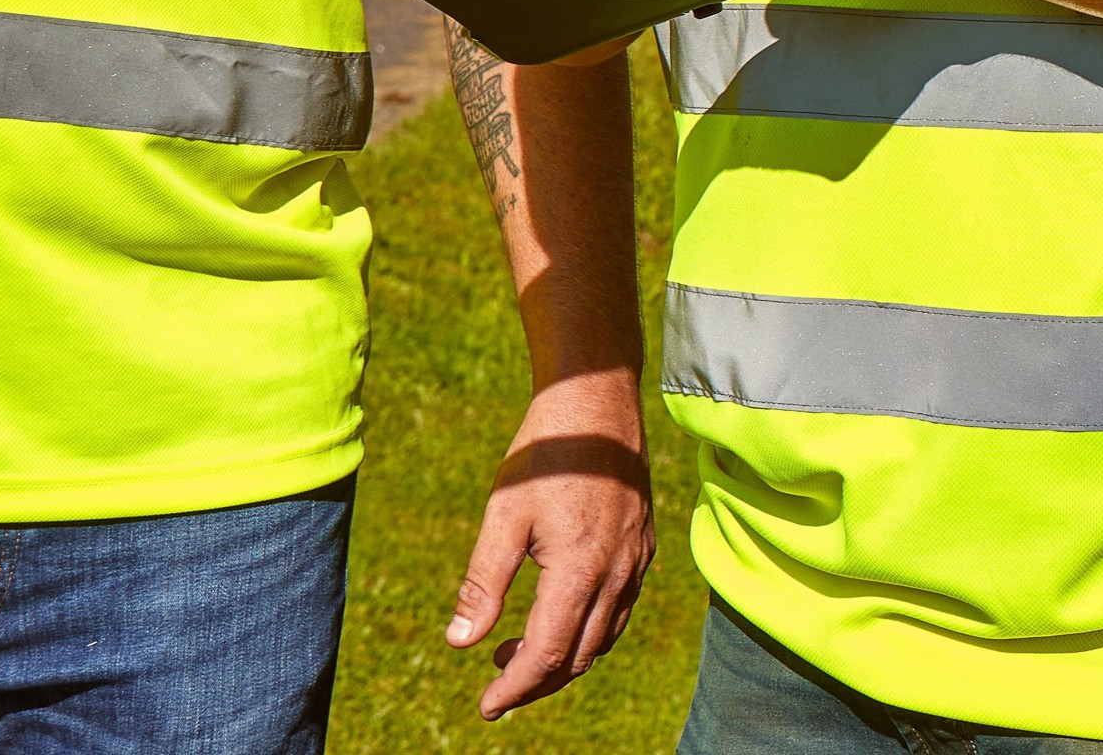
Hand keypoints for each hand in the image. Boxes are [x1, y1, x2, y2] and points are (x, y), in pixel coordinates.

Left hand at [446, 371, 653, 718]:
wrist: (597, 397)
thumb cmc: (545, 452)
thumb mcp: (504, 513)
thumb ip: (483, 582)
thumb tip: (459, 643)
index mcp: (580, 571)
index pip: (548, 655)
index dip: (515, 687)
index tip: (487, 705)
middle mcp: (617, 574)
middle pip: (580, 657)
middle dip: (539, 680)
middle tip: (499, 683)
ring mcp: (636, 561)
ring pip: (604, 637)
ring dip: (566, 658)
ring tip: (519, 650)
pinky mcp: (643, 544)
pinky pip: (621, 608)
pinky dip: (591, 629)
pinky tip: (562, 613)